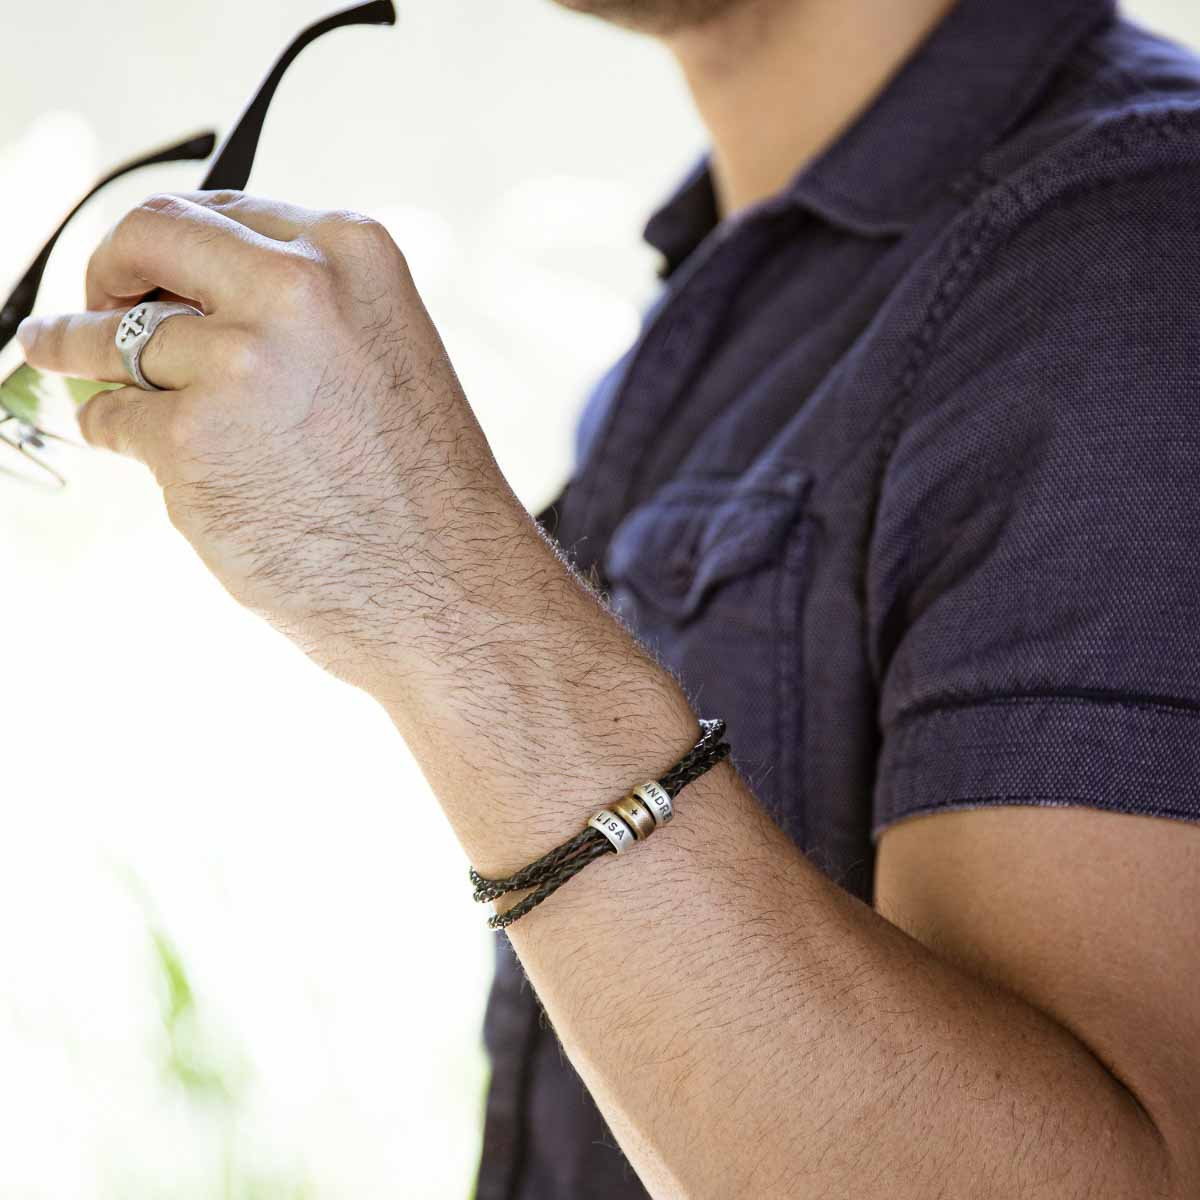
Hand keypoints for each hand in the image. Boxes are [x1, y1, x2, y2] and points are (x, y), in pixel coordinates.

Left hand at [18, 190, 513, 675]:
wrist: (450, 588)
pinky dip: (119, 436)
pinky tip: (159, 457)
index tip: (148, 272)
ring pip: (110, 335)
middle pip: (148, 236)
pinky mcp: (191, 440)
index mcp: (352, 254)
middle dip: (105, 272)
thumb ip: (299, 313)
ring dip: (85, 357)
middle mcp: (296, 289)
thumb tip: (187, 303)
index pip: (221, 211)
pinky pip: (112, 418)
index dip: (171, 245)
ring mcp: (239, 363)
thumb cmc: (425, 490)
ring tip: (80, 374)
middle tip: (90, 306)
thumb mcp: (384, 354)